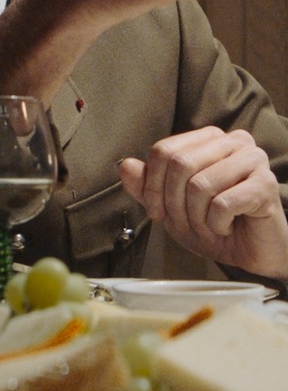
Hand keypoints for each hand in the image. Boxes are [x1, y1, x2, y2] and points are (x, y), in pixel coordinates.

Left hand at [119, 126, 287, 278]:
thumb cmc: (216, 224)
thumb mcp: (171, 206)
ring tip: (206, 227)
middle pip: (180, 163)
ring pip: (200, 184)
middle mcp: (232, 141)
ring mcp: (252, 160)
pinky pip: (223, 203)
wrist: (252, 251)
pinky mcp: (265, 184)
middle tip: (181, 223)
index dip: (152, 184)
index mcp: (208, 139)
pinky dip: (215, 225)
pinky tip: (225, 228)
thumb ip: (147, 185)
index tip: (156, 210)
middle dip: (173, 203)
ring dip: (195, 217)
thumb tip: (126, 165)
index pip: (163, 150)